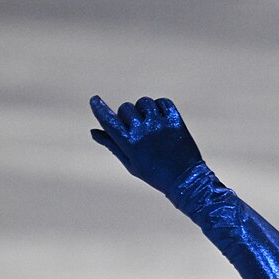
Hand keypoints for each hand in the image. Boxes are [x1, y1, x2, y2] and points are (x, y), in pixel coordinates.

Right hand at [89, 95, 206, 193]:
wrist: (185, 179)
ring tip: (150, 124)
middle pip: (125, 108)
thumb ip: (111, 144)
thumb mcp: (130, 162)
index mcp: (129, 144)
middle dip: (127, 115)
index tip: (94, 99)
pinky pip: (163, 102)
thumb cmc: (154, 173)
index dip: (100, 109)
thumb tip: (93, 131)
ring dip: (143, 109)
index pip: (109, 121)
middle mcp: (143, 131)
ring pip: (144, 102)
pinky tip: (162, 120)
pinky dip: (160, 107)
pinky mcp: (175, 120)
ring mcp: (159, 124)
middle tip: (136, 128)